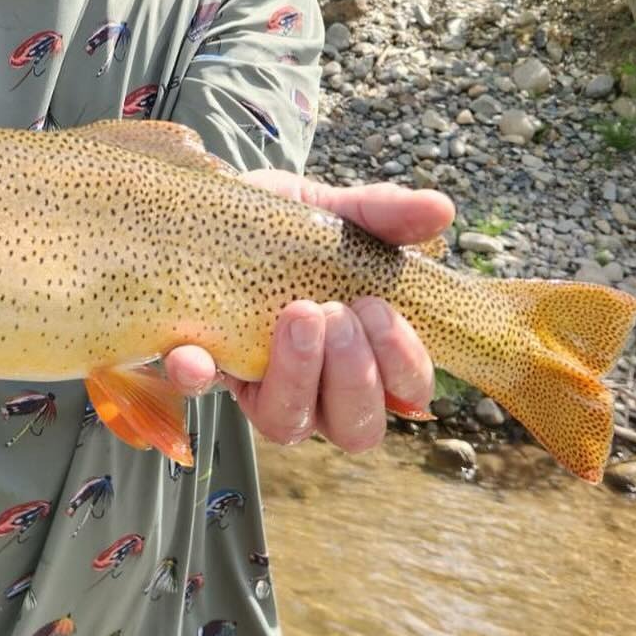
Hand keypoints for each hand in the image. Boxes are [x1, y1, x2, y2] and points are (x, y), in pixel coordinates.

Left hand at [163, 172, 447, 452]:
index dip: (402, 365)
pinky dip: (197, 375)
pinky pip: (199, 390)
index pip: (405, 392)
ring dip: (297, 376)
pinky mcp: (204, 372)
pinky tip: (194, 353)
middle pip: (355, 427)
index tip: (380, 308)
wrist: (214, 210)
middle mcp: (320, 389)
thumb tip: (440, 208)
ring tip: (296, 316)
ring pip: (287, 423)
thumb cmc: (290, 226)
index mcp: (366, 356)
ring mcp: (260, 387)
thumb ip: (384, 215)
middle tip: (338, 315)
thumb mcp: (336, 212)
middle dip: (355, 377)